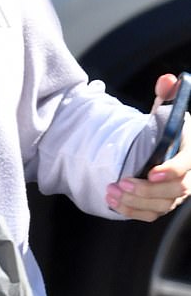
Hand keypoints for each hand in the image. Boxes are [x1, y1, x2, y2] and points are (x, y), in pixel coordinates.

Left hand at [105, 74, 190, 221]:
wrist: (160, 148)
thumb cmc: (164, 128)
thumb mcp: (165, 109)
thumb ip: (167, 94)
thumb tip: (167, 81)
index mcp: (190, 152)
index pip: (187, 165)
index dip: (172, 171)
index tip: (152, 172)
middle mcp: (188, 176)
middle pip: (175, 191)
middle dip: (147, 190)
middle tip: (121, 182)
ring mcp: (175, 194)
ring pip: (161, 206)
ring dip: (135, 202)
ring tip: (111, 191)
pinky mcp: (162, 204)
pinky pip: (149, 214)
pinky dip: (131, 211)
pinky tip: (113, 202)